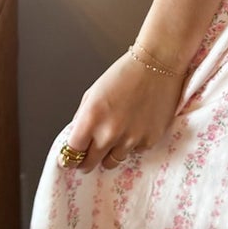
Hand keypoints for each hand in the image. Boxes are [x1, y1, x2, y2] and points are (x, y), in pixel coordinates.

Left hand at [57, 50, 186, 174]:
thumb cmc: (124, 74)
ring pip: (112, 162)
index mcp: (91, 119)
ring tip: (115, 137)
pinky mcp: (149, 141)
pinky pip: (134, 152)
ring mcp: (131, 140)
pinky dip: (132, 144)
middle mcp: (109, 134)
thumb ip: (82, 117)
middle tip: (88, 156)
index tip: (70, 160)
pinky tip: (136, 126)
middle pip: (90, 164)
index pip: (71, 153)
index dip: (69, 158)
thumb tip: (77, 138)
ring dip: (109, 154)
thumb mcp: (93, 92)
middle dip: (86, 162)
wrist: (158, 64)